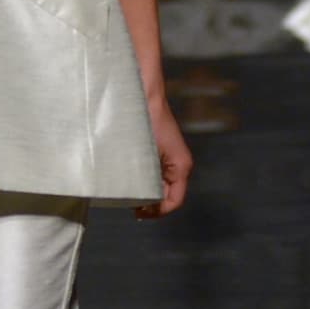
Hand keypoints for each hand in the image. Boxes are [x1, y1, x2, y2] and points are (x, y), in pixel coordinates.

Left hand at [134, 97, 192, 219]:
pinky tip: (129, 182)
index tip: (139, 213)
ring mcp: (170, 158)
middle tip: (131, 207)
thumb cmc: (147, 121)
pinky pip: (154, 174)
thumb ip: (147, 179)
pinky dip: (144, 181)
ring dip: (146, 193)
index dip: (158, 211)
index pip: (174, 201)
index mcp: (181, 167)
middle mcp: (178, 165)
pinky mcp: (159, 152)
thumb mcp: (146, 155)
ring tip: (128, 197)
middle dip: (151, 204)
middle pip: (167, 195)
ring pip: (160, 186)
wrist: (144, 96)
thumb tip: (139, 202)